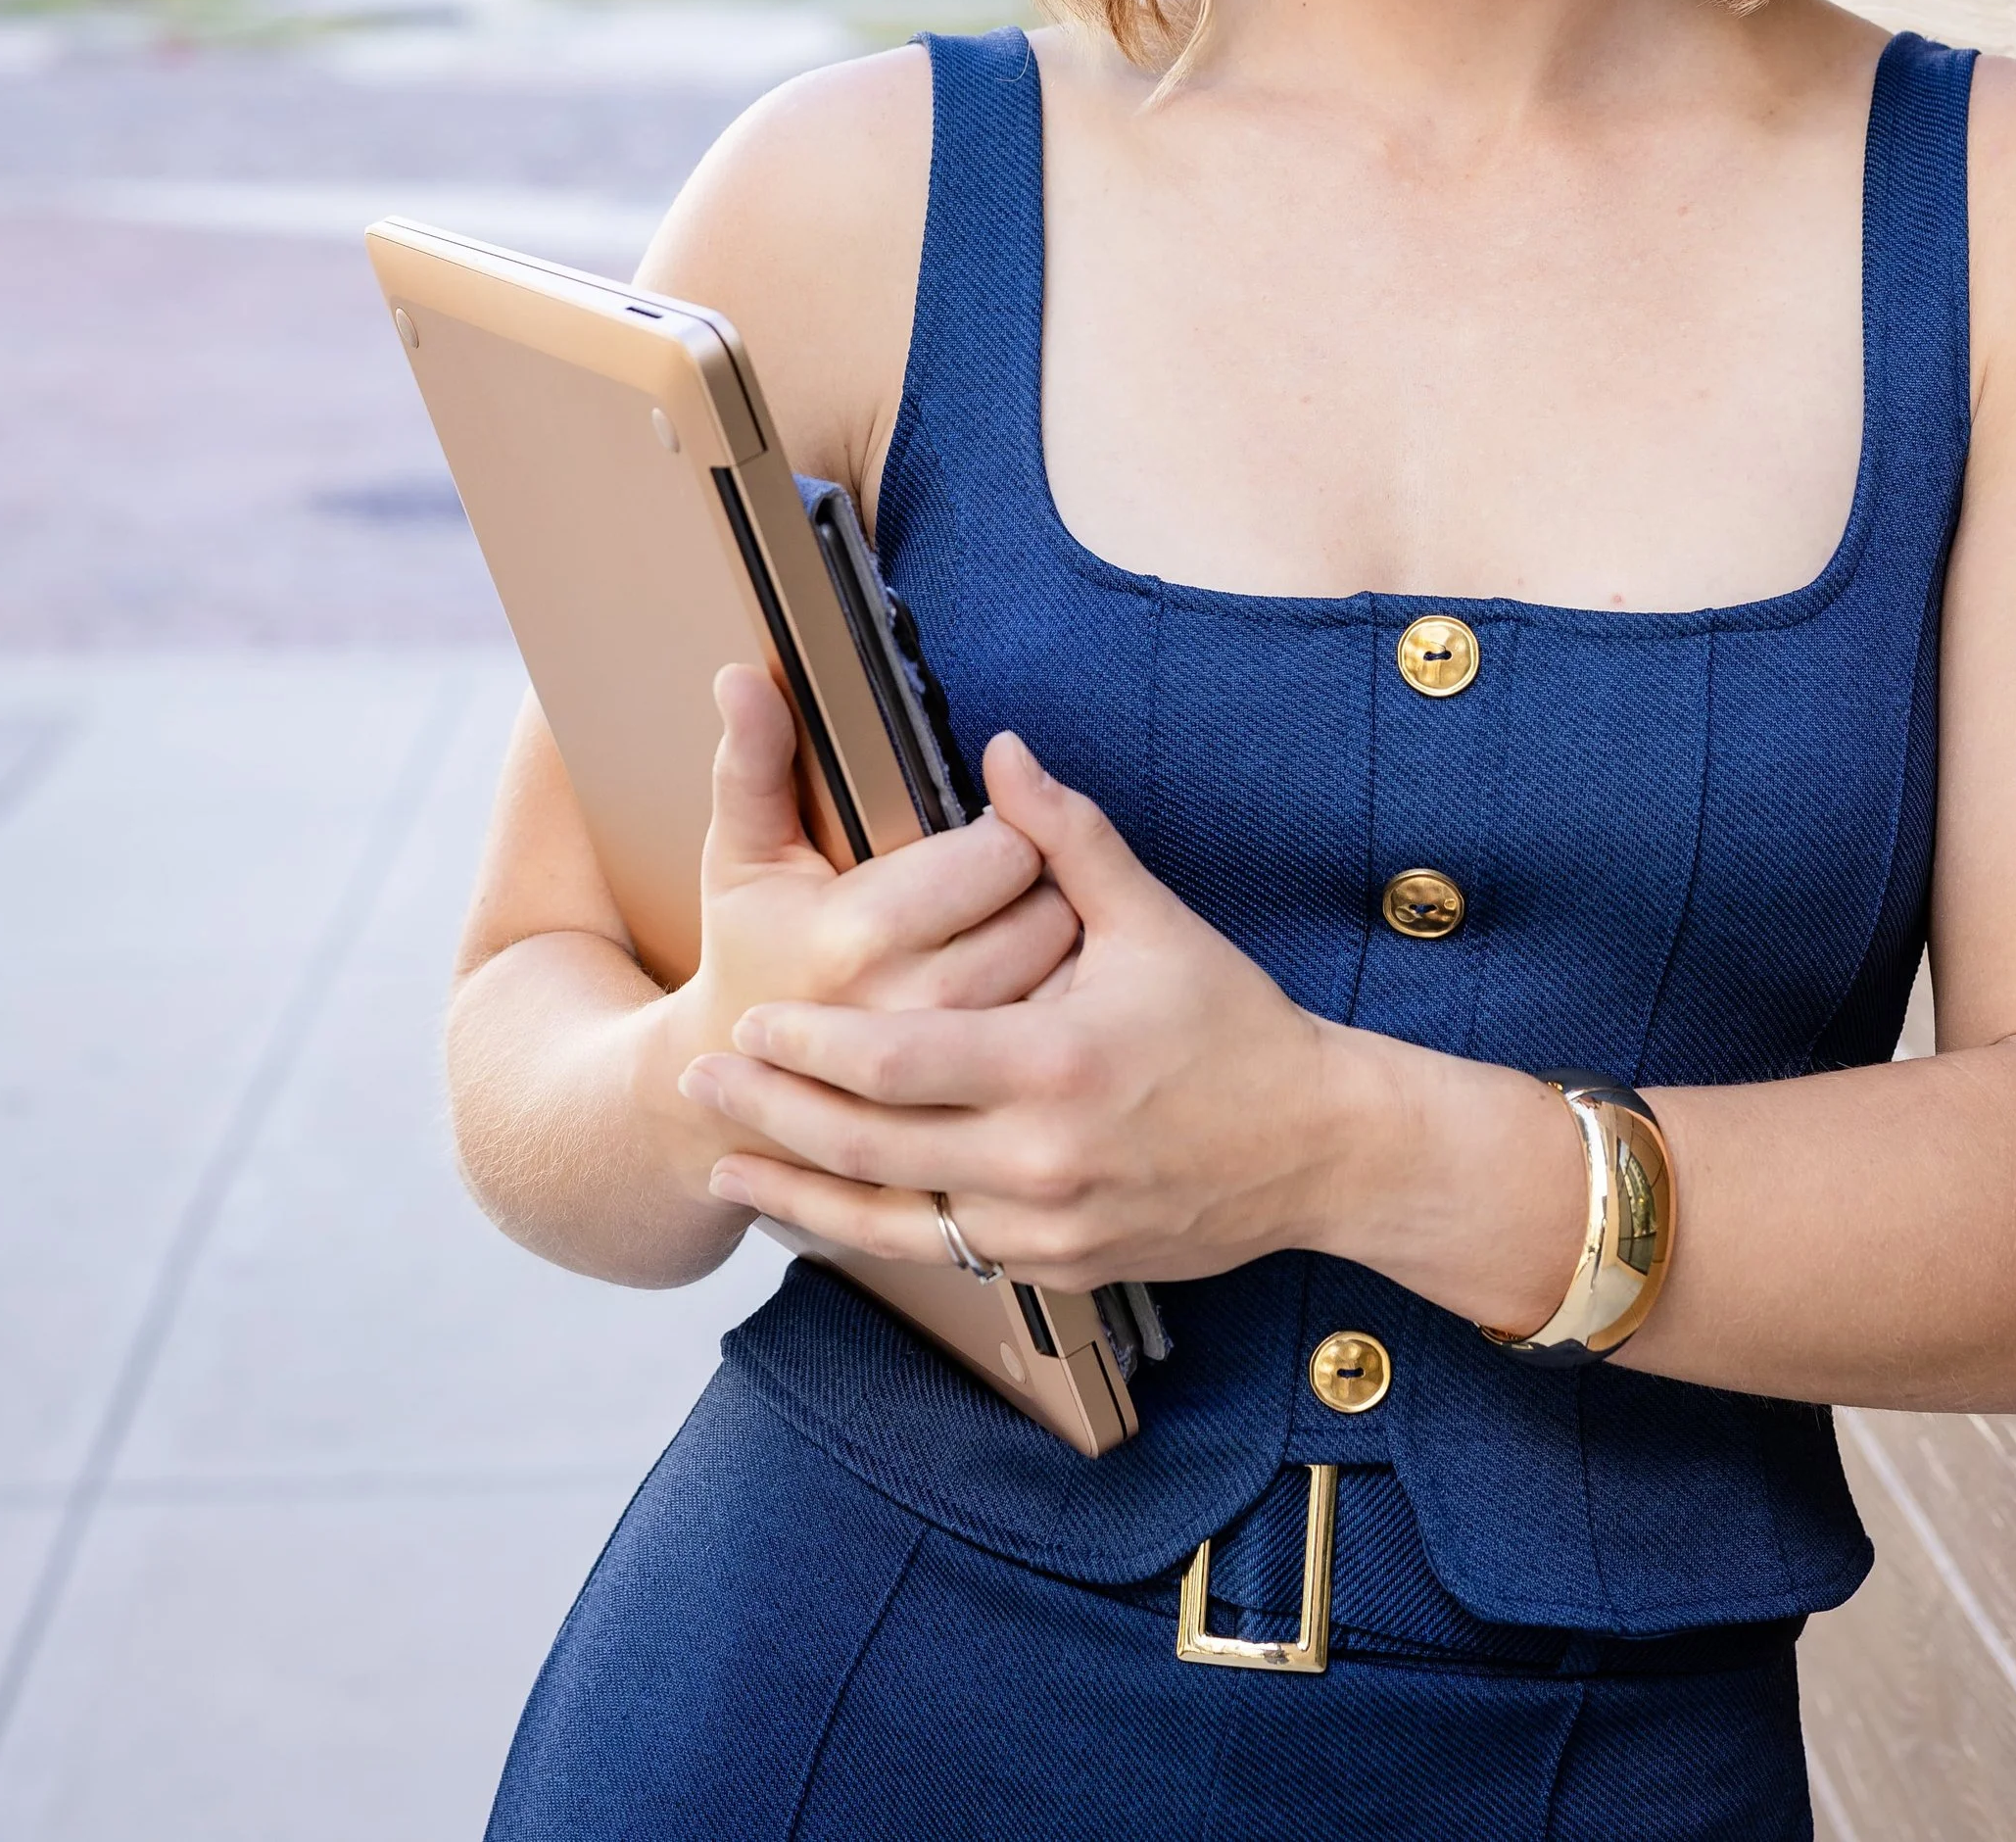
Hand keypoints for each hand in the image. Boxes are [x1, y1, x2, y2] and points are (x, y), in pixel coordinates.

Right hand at [657, 669, 1078, 1095]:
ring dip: (1065, 949)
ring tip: (1020, 935)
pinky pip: (1055, 1048)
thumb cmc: (750, 951)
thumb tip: (742, 678)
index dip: (1009, 828)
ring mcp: (943, 1078)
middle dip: (1045, 885)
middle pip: (1048, 914)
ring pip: (1064, 982)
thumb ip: (754, 761)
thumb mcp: (741, 854)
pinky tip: (1030, 1002)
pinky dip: (1064, 1017)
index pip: (1001, 852)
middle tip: (1013, 883)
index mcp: (857, 935)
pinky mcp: (966, 1114)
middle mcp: (909, 1009)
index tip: (989, 832)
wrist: (735, 1091)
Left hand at [676, 731, 1350, 1288]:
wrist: (1316, 1149)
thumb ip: (1066, 836)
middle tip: (699, 1081)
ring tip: (724, 1163)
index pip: (895, 1063)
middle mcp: (1038, 1160)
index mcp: (1053, 1065)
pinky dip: (865, 1233)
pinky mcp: (1053, 1266)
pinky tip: (816, 1213)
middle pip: (869, 1146)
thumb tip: (1001, 750)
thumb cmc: (1235, 1027)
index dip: (810, 1047)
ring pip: (890, 1219)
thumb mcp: (1154, 920)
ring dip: (798, 1191)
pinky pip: (937, 1255)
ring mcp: (1043, 1226)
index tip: (746, 1021)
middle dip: (772, 1114)